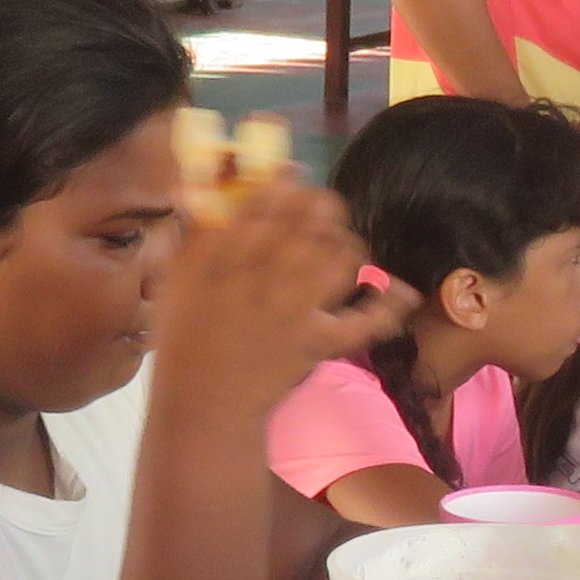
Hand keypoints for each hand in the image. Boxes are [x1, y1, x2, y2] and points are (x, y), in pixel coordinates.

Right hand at [148, 178, 408, 425]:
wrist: (204, 405)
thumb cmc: (186, 340)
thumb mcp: (176, 281)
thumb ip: (194, 233)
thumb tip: (193, 186)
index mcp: (221, 260)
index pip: (259, 207)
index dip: (282, 185)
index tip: (294, 175)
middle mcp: (259, 279)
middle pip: (305, 227)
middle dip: (320, 208)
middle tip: (323, 207)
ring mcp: (293, 312)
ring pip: (337, 261)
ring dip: (345, 245)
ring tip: (341, 243)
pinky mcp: (318, 343)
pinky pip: (362, 323)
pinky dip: (386, 308)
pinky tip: (402, 292)